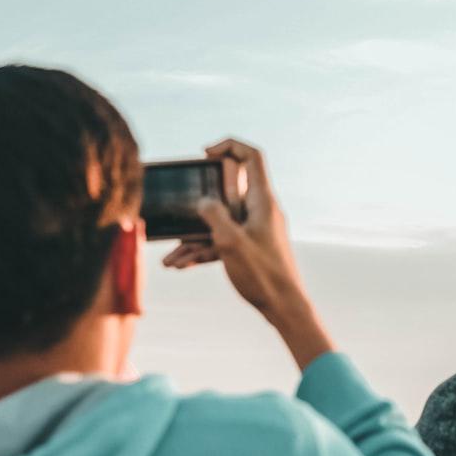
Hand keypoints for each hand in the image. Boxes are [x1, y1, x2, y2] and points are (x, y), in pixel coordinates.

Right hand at [161, 139, 332, 368]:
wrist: (285, 308)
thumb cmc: (264, 275)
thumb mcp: (230, 242)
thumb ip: (213, 215)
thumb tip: (202, 202)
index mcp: (263, 201)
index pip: (252, 157)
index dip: (229, 146)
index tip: (205, 154)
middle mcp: (260, 211)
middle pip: (227, 191)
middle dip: (200, 202)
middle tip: (181, 215)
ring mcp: (254, 230)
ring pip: (218, 222)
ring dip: (194, 237)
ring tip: (170, 257)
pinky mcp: (248, 248)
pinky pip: (221, 242)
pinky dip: (202, 250)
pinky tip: (180, 264)